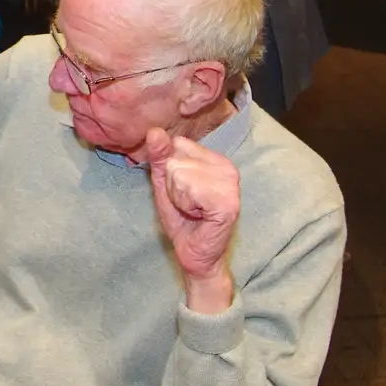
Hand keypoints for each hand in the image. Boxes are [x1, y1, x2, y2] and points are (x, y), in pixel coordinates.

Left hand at [143, 128, 239, 312]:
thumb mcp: (164, 183)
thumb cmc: (181, 219)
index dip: (170, 170)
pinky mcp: (228, 201)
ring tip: (192, 210)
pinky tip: (199, 215)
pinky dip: (186, 204)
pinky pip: (190, 188)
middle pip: (176, 159)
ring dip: (178, 197)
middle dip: (172, 185)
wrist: (194, 254)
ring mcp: (231, 184)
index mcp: (215, 159)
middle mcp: (227, 167)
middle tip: (187, 205)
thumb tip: (154, 131)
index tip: (181, 191)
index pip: (177, 144)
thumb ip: (159, 157)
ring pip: (180, 173)